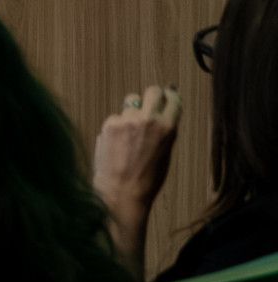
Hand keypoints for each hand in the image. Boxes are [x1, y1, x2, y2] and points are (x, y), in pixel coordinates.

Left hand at [92, 84, 181, 275]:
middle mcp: (148, 119)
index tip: (168, 94)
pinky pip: (115, 118)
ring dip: (131, 113)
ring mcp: (126, 120)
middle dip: (152, 95)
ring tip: (129, 134)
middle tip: (149, 103)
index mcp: (168, 127)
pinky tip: (117, 143)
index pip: (172, 98)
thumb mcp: (166, 152)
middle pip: (152, 90)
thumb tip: (162, 113)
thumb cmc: (148, 178)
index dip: (170, 95)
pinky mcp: (109, 124)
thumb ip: (164, 130)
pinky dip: (116, 127)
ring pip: (130, 104)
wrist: (122, 191)